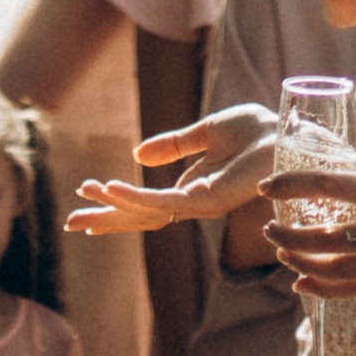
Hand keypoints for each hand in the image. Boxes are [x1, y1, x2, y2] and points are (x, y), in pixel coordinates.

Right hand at [66, 105, 276, 234]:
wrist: (284, 133)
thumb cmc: (257, 133)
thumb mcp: (205, 132)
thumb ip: (173, 144)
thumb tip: (138, 153)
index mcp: (193, 188)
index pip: (147, 204)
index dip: (116, 203)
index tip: (86, 197)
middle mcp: (193, 202)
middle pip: (140, 217)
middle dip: (106, 219)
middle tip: (71, 223)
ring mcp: (198, 204)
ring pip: (145, 213)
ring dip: (113, 206)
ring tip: (84, 199)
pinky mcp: (205, 199)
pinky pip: (162, 202)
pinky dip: (134, 196)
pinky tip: (111, 189)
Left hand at [268, 163, 355, 298]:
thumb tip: (337, 155)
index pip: (330, 186)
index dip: (293, 186)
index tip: (268, 187)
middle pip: (328, 237)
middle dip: (291, 234)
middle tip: (268, 224)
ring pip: (339, 269)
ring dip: (303, 262)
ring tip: (282, 250)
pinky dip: (326, 289)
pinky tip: (303, 283)